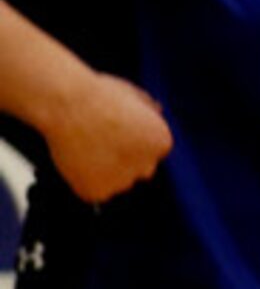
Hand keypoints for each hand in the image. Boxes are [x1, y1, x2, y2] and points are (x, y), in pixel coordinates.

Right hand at [46, 70, 170, 203]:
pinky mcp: (97, 193)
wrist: (67, 105)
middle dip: (125, 160)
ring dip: (106, 172)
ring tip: (85, 148)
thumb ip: (149, 109)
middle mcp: (147, 165)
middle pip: (140, 169)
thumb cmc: (99, 96)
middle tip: (100, 141)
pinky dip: (85, 180)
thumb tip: (158, 111)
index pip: (153, 152)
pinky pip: (94, 191)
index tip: (116, 131)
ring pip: (116, 181)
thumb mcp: (134, 95)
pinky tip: (77, 160)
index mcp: (162, 142)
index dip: (134, 142)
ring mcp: (122, 182)